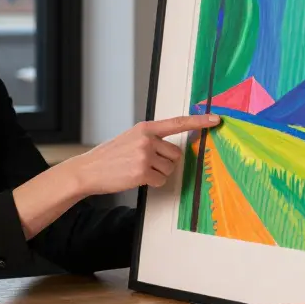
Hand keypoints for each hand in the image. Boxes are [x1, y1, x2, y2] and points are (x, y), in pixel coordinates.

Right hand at [67, 114, 220, 196]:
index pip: (178, 123)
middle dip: (166, 163)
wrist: (88, 170)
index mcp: (145, 128)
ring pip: (169, 169)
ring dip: (158, 174)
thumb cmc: (110, 156)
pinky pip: (161, 180)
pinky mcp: (142, 172)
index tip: (216, 120)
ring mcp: (144, 155)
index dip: (199, 121)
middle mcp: (147, 139)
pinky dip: (152, 183)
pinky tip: (136, 178)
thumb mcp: (130, 139)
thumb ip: (150, 139)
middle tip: (145, 164)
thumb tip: (173, 151)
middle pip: (177, 154)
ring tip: (137, 170)